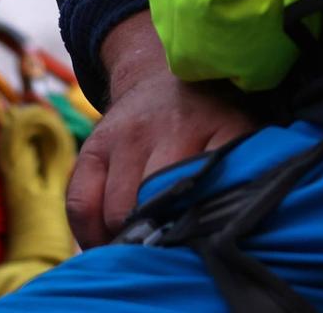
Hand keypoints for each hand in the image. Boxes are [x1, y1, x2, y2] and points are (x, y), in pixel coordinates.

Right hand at [66, 14, 256, 248]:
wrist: (161, 76)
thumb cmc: (208, 121)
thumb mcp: (238, 135)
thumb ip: (242, 173)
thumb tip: (239, 225)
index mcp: (219, 126)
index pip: (214, 183)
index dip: (204, 220)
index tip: (201, 239)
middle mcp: (172, 128)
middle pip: (159, 203)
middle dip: (162, 234)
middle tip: (169, 246)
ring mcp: (128, 135)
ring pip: (118, 211)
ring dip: (127, 236)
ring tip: (143, 240)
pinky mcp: (95, 146)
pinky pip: (80, 203)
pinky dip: (90, 232)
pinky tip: (109, 236)